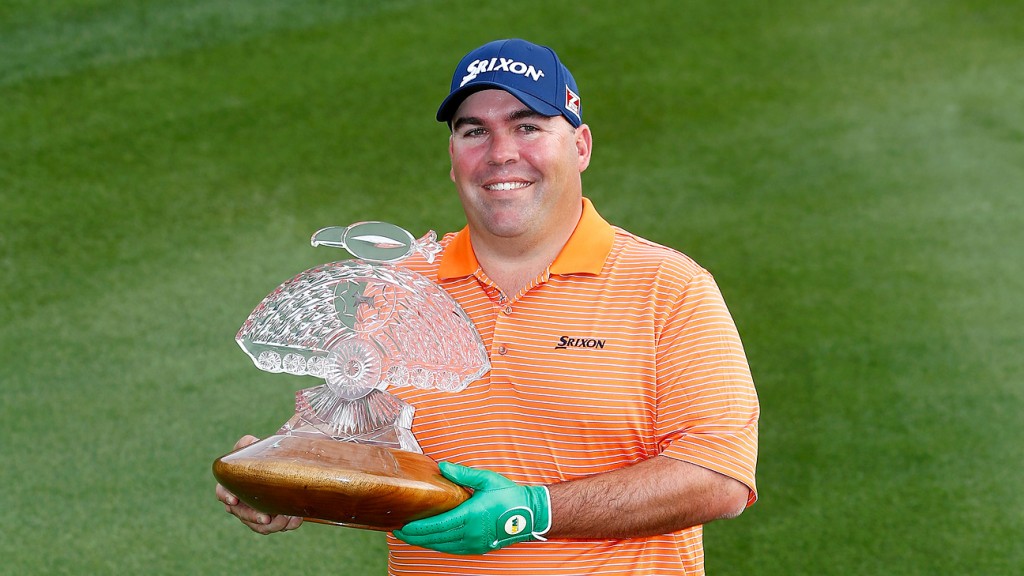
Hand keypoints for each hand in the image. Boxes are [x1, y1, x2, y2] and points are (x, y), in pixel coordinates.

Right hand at [215, 435, 303, 534]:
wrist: (281, 466)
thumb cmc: (262, 456)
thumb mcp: (253, 447)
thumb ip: (247, 443)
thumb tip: (251, 441)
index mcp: (232, 485)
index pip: (222, 492)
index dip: (225, 497)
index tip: (234, 500)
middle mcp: (241, 503)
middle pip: (243, 514)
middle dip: (254, 518)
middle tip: (266, 518)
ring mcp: (255, 513)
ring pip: (260, 526)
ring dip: (273, 525)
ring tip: (286, 518)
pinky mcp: (272, 519)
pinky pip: (276, 526)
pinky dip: (287, 525)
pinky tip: (296, 518)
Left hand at [393, 462, 550, 554]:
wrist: (530, 514)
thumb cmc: (509, 495)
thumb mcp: (487, 479)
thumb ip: (463, 474)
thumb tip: (442, 467)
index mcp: (471, 515)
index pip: (437, 525)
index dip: (417, 528)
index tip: (402, 526)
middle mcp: (471, 533)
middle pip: (436, 539)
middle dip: (415, 537)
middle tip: (397, 531)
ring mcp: (474, 543)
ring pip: (442, 546)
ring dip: (424, 542)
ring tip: (409, 536)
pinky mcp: (478, 548)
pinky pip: (452, 549)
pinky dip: (438, 545)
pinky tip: (429, 541)